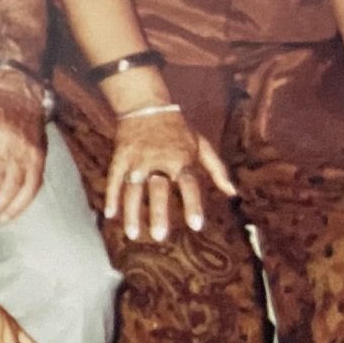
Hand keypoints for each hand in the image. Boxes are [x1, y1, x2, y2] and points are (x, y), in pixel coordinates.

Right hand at [102, 108, 235, 242]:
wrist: (147, 106)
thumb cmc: (179, 129)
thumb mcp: (201, 144)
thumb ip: (217, 169)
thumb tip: (233, 193)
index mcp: (181, 158)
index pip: (188, 184)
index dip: (192, 205)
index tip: (195, 226)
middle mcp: (158, 160)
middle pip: (157, 189)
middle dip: (158, 213)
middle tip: (159, 236)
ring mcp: (137, 159)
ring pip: (133, 189)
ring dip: (131, 212)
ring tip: (132, 234)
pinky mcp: (120, 157)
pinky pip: (114, 179)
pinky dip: (111, 197)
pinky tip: (110, 215)